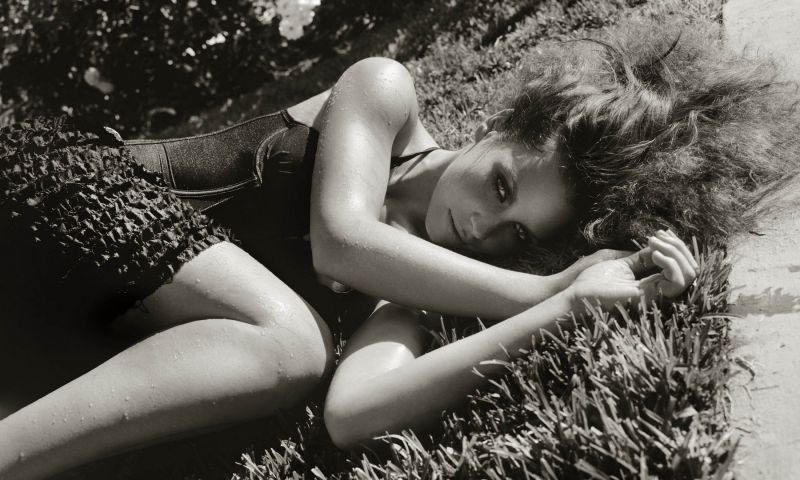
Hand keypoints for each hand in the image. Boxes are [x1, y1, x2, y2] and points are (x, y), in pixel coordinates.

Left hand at [565, 230, 698, 312]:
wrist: (574, 292)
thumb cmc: (590, 279)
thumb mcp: (619, 263)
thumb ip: (640, 259)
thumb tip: (657, 248)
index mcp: (650, 284)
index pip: (679, 266)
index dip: (676, 247)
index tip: (661, 232)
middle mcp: (657, 291)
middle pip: (689, 269)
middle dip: (679, 247)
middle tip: (659, 235)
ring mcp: (655, 295)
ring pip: (689, 275)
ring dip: (677, 252)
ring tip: (655, 242)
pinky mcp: (649, 297)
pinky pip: (677, 283)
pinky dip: (672, 263)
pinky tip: (655, 254)